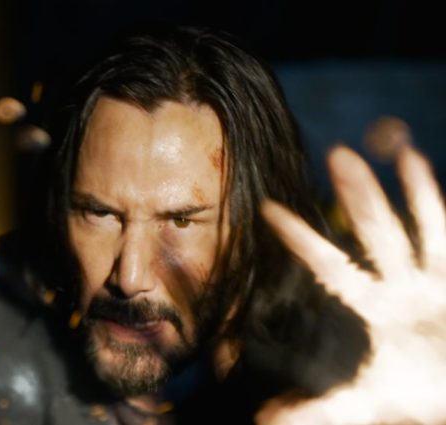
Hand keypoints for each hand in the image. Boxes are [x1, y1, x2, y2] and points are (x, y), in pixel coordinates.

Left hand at [257, 146, 445, 423]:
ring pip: (419, 226)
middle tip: (335, 152)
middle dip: (359, 194)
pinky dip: (436, 202)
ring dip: (405, 189)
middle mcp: (406, 286)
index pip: (332, 266)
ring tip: (394, 149)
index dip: (303, 238)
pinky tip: (422, 166)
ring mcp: (439, 282)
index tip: (267, 208)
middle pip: (377, 232)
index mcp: (377, 307)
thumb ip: (321, 409)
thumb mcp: (371, 402)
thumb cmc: (423, 395)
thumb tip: (266, 421)